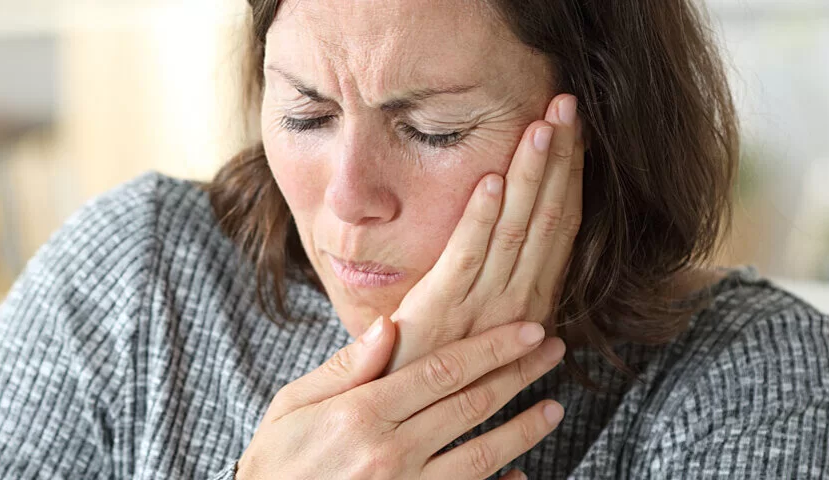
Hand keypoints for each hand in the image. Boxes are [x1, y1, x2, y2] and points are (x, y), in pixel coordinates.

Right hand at [237, 317, 566, 478]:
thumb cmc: (274, 463)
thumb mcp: (292, 406)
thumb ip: (344, 368)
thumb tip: (389, 326)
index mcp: (361, 413)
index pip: (443, 370)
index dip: (492, 348)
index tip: (527, 329)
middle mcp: (390, 452)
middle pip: (471, 405)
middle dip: (519, 375)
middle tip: (554, 351)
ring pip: (482, 456)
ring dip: (524, 430)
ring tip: (554, 409)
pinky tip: (522, 476)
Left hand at [386, 94, 584, 370]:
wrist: (407, 417)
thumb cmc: (440, 370)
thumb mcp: (487, 335)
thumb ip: (511, 307)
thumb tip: (551, 322)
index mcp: (532, 302)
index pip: (560, 226)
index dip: (571, 175)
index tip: (577, 129)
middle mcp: (518, 301)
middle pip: (547, 217)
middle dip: (559, 158)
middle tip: (567, 104)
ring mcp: (482, 305)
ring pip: (515, 228)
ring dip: (529, 175)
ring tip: (541, 125)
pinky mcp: (441, 309)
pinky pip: (467, 255)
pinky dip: (479, 216)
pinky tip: (490, 179)